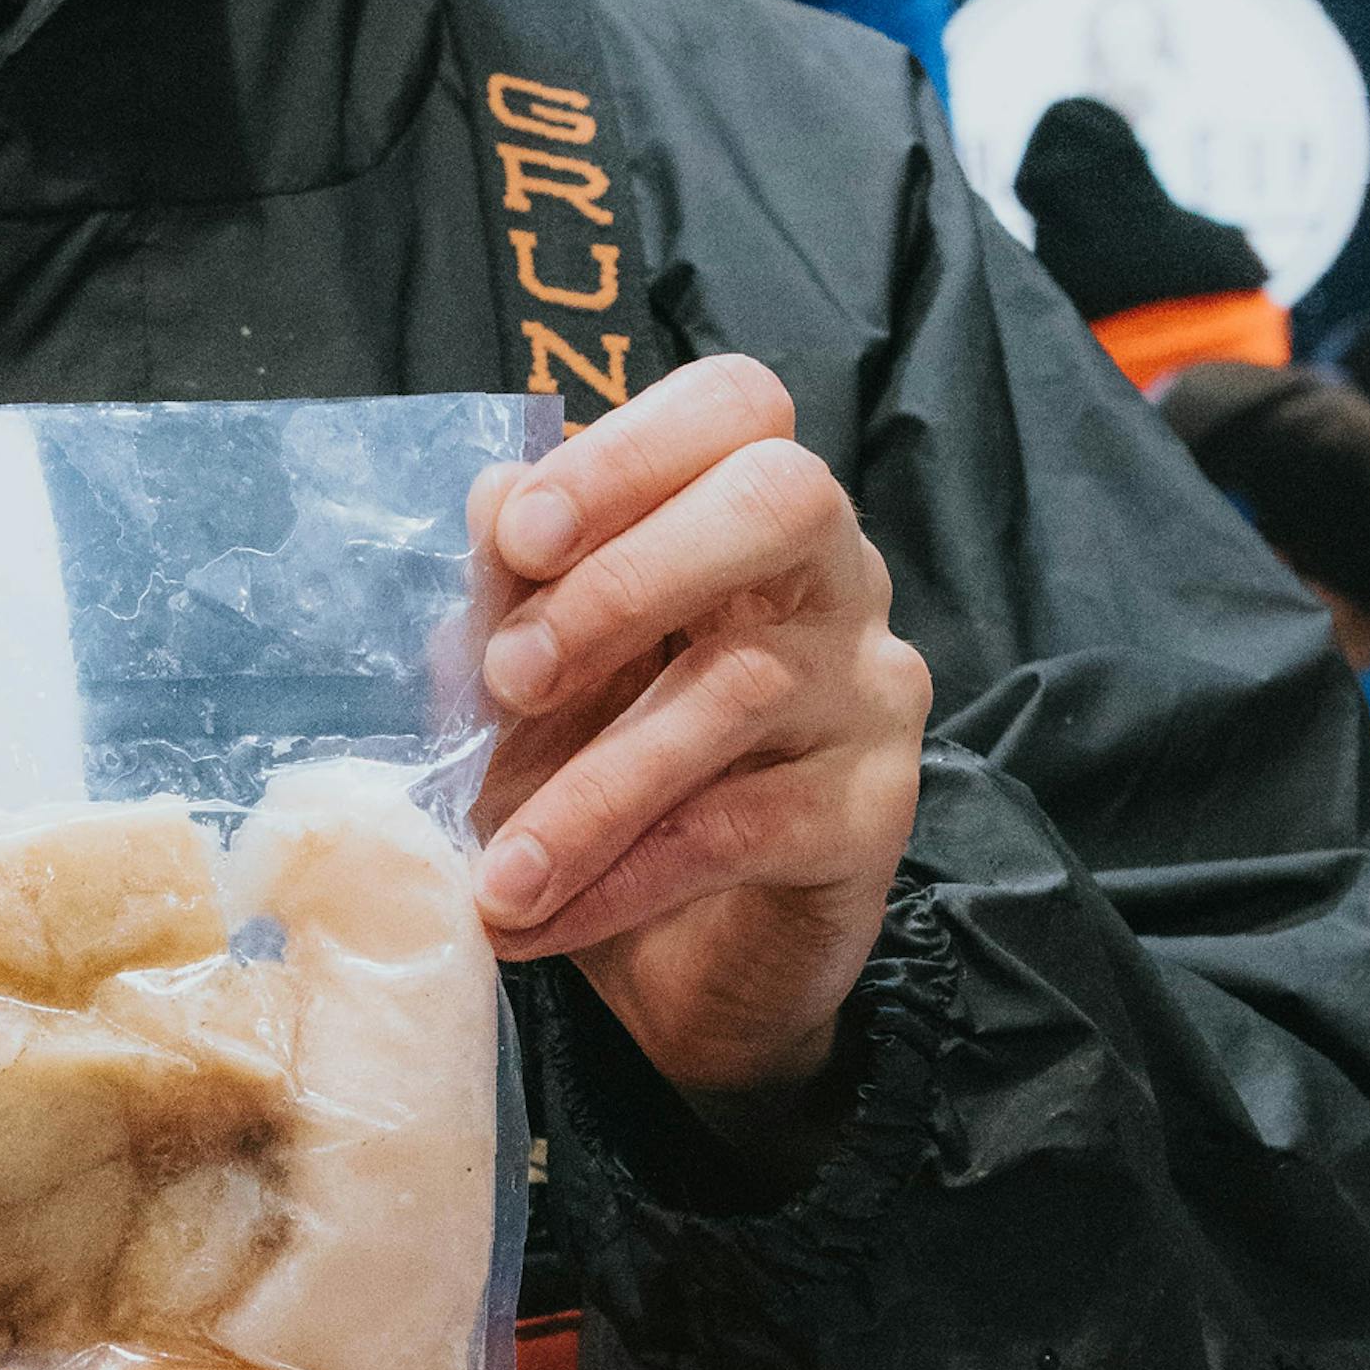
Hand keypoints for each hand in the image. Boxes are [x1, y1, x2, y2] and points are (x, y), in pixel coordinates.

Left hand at [470, 356, 929, 1125]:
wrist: (684, 961)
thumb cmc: (602, 768)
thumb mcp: (535, 674)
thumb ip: (517, 588)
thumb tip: (496, 496)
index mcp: (748, 506)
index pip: (736, 408)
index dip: (626, 454)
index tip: (519, 537)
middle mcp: (833, 575)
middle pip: (782, 500)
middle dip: (629, 576)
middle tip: (512, 674)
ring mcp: (868, 689)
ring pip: (743, 686)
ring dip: (591, 784)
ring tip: (494, 861)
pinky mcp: (875, 814)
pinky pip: (745, 826)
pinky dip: (623, 872)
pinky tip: (541, 914)